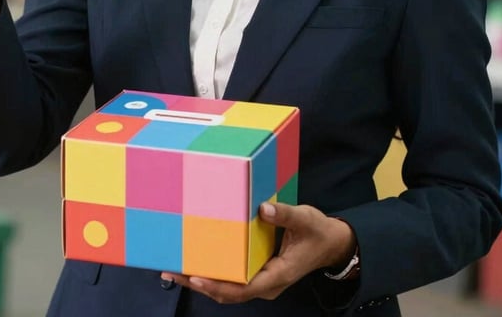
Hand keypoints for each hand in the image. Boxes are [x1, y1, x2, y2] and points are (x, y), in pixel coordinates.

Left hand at [161, 202, 356, 304]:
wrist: (331, 243)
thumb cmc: (318, 232)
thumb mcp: (305, 219)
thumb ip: (285, 215)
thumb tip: (263, 209)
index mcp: (277, 275)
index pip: (243, 288)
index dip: (218, 285)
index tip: (196, 278)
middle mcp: (265, 283)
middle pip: (228, 292)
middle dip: (199, 284)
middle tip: (171, 270)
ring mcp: (260, 280)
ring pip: (227, 288)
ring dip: (201, 280)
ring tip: (174, 268)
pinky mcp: (256, 272)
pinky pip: (231, 278)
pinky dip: (212, 273)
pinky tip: (195, 261)